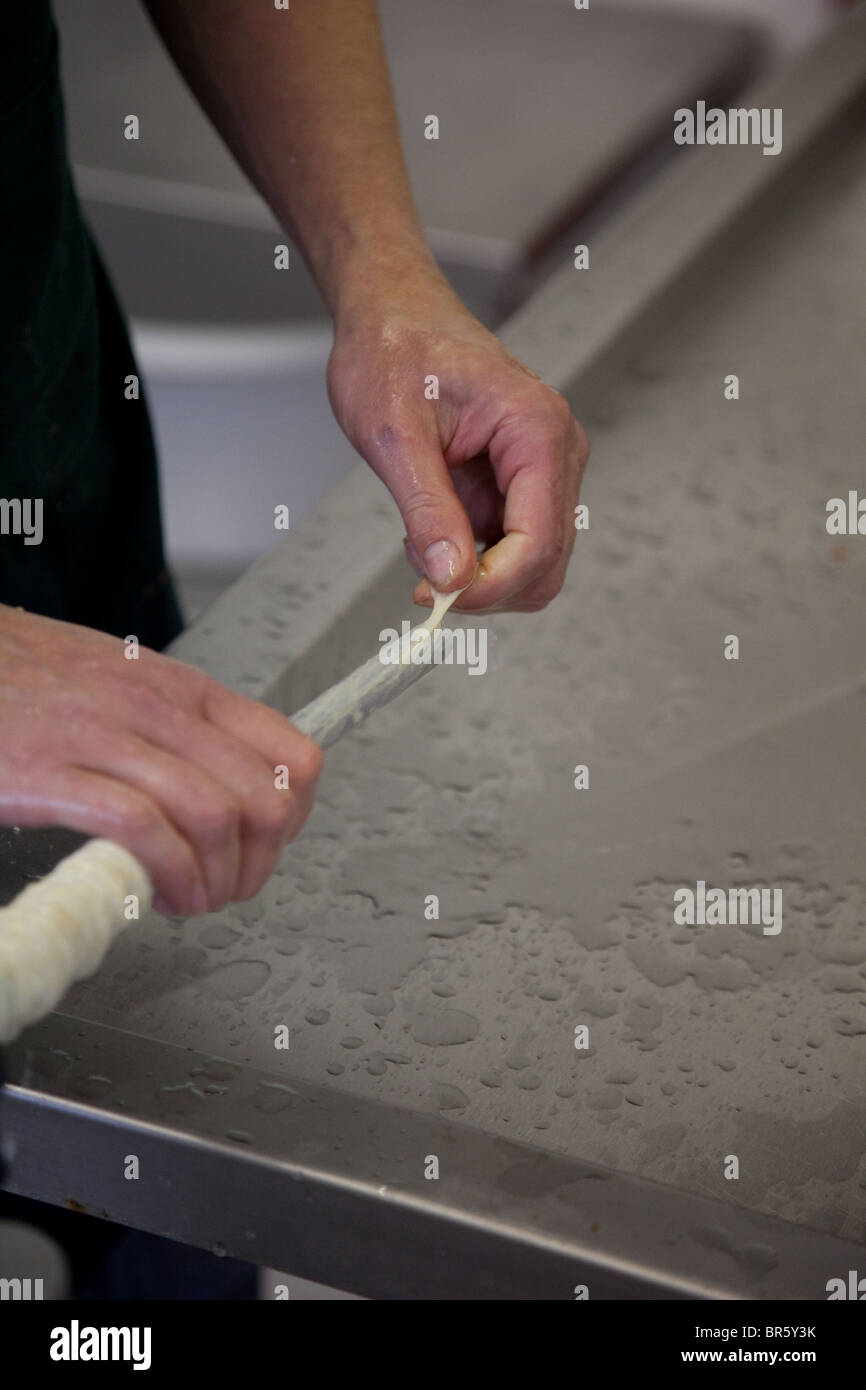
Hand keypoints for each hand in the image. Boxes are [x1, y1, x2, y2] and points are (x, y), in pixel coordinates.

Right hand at [0, 606, 321, 915]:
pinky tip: (156, 895)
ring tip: (191, 900)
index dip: (295, 820)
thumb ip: (184, 732)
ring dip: (215, 880)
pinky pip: (141, 827)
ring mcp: (105, 736)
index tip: (269, 850)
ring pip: (213, 816)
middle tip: (227, 890)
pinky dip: (166, 873)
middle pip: (262, 799)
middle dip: (258, 864)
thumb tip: (236, 792)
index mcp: (187, 690)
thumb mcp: (129, 687)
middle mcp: (158, 708)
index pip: (292, 756)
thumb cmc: (34, 679)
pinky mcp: (50, 770)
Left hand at [327, 264, 588, 611]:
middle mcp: (557, 449)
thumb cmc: (393, 351)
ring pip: (534, 561)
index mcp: (537, 430)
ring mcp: (545, 467)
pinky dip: (474, 557)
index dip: (491, 586)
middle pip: (547, 561)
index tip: (437, 599)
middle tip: (423, 582)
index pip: (539, 541)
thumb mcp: (395, 436)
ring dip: (479, 574)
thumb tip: (450, 577)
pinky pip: (513, 543)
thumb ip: (428, 510)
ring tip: (422, 543)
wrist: (391, 315)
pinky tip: (433, 530)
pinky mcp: (525, 481)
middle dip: (487, 587)